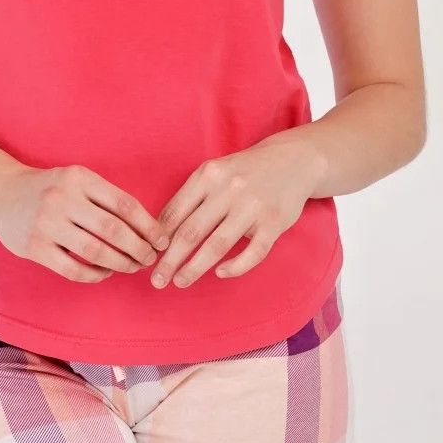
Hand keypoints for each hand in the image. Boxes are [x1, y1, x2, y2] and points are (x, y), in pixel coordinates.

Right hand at [0, 161, 170, 283]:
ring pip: (96, 252)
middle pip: (113, 229)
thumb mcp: (75, 179)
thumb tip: (146, 228)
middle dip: (139, 248)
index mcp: (79, 177)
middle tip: (150, 258)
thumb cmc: (49, 188)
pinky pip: (74, 269)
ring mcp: (47, 224)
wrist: (0, 194)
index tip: (162, 240)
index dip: (148, 226)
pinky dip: (96, 275)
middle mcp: (63, 198)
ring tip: (132, 266)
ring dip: (121, 264)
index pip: (124, 204)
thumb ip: (104, 197)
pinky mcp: (34, 247)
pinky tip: (105, 272)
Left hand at [150, 139, 319, 288]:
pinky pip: (252, 253)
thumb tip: (161, 232)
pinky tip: (220, 273)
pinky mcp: (274, 223)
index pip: (175, 211)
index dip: (159, 238)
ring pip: (217, 245)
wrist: (293, 160)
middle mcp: (229, 189)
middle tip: (157, 280)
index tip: (148, 256)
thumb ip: (191, 197)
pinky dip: (234, 267)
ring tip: (180, 281)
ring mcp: (253, 206)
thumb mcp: (215, 172)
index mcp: (208, 175)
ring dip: (194, 268)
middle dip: (170, 260)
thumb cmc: (244, 170)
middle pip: (191, 232)